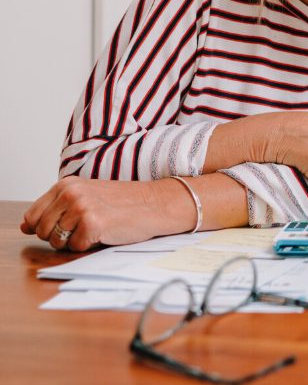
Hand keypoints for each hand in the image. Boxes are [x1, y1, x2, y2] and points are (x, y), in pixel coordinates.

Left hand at [21, 178, 174, 250]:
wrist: (156, 203)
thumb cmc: (124, 202)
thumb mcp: (86, 196)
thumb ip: (55, 208)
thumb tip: (25, 225)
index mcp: (66, 185)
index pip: (32, 216)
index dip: (45, 228)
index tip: (65, 226)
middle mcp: (71, 193)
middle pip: (42, 231)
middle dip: (60, 236)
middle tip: (85, 227)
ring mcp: (81, 207)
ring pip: (56, 241)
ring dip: (74, 241)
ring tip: (95, 229)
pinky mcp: (93, 223)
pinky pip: (74, 247)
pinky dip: (88, 245)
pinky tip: (105, 232)